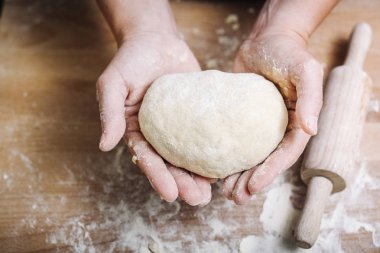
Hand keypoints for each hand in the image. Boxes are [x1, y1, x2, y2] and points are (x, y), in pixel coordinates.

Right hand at [97, 32, 212, 205]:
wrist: (156, 40)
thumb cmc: (130, 60)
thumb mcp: (113, 84)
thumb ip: (110, 113)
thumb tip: (104, 145)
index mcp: (136, 131)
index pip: (146, 159)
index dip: (157, 177)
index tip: (170, 195)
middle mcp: (158, 134)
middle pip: (170, 164)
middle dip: (182, 184)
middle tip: (197, 199)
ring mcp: (180, 127)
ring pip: (189, 156)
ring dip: (199, 176)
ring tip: (211, 193)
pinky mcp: (198, 116)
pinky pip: (205, 135)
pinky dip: (213, 151)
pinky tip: (225, 165)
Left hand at [223, 32, 322, 203]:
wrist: (265, 40)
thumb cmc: (288, 53)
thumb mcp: (305, 70)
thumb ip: (310, 98)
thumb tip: (311, 129)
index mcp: (296, 123)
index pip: (285, 153)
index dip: (271, 172)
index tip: (254, 186)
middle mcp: (277, 128)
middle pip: (266, 161)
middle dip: (251, 181)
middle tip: (235, 198)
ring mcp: (257, 125)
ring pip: (248, 156)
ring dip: (237, 175)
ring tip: (223, 192)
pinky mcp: (239, 118)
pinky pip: (233, 140)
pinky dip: (225, 155)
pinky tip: (212, 167)